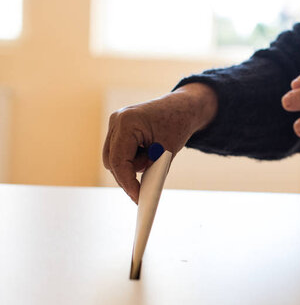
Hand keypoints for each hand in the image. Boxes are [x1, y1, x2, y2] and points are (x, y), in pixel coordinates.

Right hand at [102, 83, 216, 202]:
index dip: (127, 181)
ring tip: (151, 166)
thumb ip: (153, 170)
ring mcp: (115, 123)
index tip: (137, 197)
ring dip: (129, 168)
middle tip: (140, 195)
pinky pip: (119, 152)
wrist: (182, 107)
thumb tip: (140, 191)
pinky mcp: (118, 128)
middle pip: (112, 160)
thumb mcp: (167, 150)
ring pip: (113, 158)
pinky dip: (131, 160)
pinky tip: (147, 159)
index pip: (118, 159)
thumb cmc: (178, 125)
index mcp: (127, 121)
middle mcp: (116, 120)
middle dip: (126, 178)